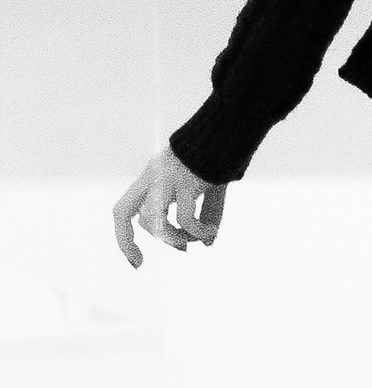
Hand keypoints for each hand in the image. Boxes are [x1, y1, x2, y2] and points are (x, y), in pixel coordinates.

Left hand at [113, 147, 226, 268]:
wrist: (231, 126)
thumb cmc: (221, 154)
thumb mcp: (208, 186)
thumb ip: (206, 213)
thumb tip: (208, 242)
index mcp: (153, 175)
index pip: (125, 209)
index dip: (124, 238)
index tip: (138, 261)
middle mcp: (153, 176)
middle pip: (124, 213)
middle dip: (141, 241)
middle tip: (179, 249)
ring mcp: (167, 178)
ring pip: (154, 221)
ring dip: (175, 238)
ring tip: (197, 238)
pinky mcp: (186, 180)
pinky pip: (184, 218)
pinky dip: (198, 231)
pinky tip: (211, 231)